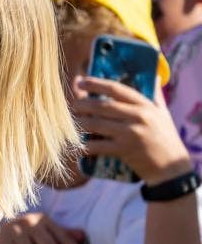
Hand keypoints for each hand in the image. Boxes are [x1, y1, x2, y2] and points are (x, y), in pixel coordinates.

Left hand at [73, 76, 192, 184]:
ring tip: (73, 122)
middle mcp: (138, 117)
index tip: (80, 81)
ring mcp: (130, 134)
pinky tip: (79, 144)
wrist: (171, 168)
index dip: (95, 84)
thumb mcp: (163, 114)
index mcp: (145, 106)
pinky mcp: (124, 150)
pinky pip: (97, 145)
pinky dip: (85, 145)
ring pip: (95, 124)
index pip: (116, 89)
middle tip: (73, 105)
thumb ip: (156, 95)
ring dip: (80, 123)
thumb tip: (154, 75)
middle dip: (82, 104)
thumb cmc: (165, 138)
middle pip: (101, 106)